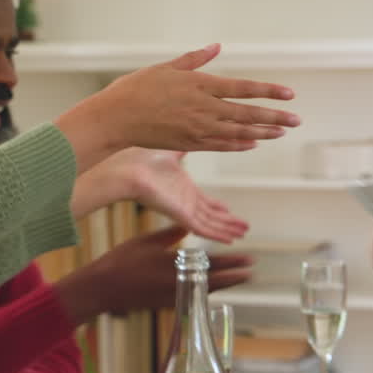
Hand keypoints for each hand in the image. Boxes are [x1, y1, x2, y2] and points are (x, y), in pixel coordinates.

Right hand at [55, 225, 251, 322]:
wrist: (102, 289)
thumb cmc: (120, 261)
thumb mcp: (145, 241)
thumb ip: (170, 234)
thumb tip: (190, 225)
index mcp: (173, 265)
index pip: (210, 264)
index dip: (231, 262)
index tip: (249, 259)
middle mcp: (177, 284)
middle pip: (213, 282)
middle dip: (234, 276)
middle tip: (252, 272)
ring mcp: (172, 297)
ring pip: (204, 291)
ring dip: (223, 285)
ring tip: (239, 279)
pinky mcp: (166, 304)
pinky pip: (193, 297)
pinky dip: (205, 291)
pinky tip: (212, 288)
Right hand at [58, 44, 299, 174]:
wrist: (115, 118)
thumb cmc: (136, 89)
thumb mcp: (166, 67)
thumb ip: (194, 59)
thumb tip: (217, 47)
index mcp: (199, 85)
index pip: (243, 88)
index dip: (268, 91)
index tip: (289, 94)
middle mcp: (203, 108)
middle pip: (246, 113)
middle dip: (274, 117)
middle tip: (297, 121)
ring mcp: (196, 128)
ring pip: (237, 131)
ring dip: (261, 132)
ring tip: (280, 132)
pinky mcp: (187, 143)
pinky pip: (219, 144)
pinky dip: (238, 144)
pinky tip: (252, 144)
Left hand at [73, 148, 247, 241]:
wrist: (128, 170)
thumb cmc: (142, 161)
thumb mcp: (171, 153)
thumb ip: (183, 148)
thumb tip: (191, 133)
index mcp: (182, 189)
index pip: (204, 202)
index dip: (218, 208)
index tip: (229, 210)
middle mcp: (184, 201)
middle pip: (211, 216)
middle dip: (228, 222)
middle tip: (243, 228)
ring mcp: (182, 210)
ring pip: (210, 224)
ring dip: (227, 229)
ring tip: (243, 233)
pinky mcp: (180, 215)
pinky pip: (202, 228)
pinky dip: (217, 234)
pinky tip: (230, 238)